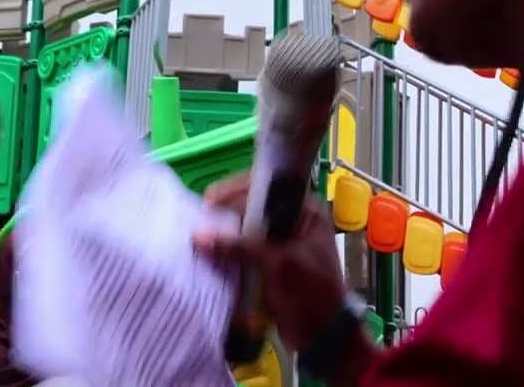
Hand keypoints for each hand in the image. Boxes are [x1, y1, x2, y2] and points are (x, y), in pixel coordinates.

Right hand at [193, 174, 346, 350]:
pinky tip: (209, 252)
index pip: (267, 187)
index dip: (236, 191)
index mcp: (306, 210)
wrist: (324, 336)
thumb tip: (199, 237)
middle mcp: (293, 220)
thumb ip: (241, 247)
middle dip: (226, 213)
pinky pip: (245, 249)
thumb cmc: (312, 294)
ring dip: (225, 233)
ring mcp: (281, 241)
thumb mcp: (279, 265)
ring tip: (198, 235)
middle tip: (199, 219)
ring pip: (246, 228)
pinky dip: (229, 251)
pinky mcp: (270, 261)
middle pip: (253, 207)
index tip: (210, 200)